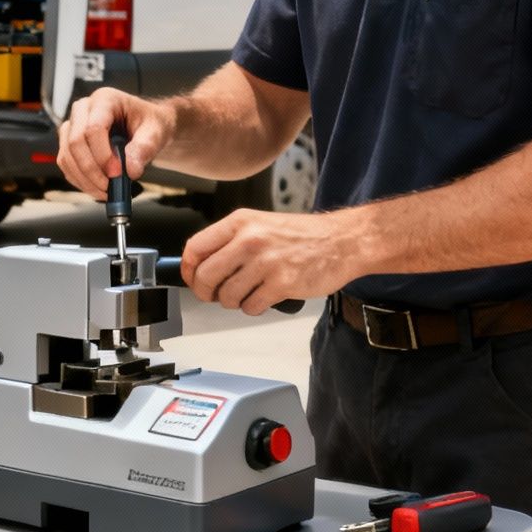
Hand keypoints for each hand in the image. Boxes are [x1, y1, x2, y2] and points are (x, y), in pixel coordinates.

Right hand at [56, 88, 173, 197]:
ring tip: (105, 190)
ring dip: (84, 179)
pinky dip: (79, 180)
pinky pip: (66, 164)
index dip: (103, 155)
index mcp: (105, 100)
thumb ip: (145, 148)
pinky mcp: (69, 142)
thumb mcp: (156, 132)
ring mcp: (73, 125)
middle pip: (76, 142)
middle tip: (110, 186)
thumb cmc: (149, 123)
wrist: (145, 126)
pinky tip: (96, 187)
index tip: (117, 173)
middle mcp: (84, 109)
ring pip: (67, 155)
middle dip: (92, 170)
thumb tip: (130, 170)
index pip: (94, 128)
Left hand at [179, 208, 371, 315]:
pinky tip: (264, 298)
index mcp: (240, 222)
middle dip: (206, 292)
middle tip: (216, 294)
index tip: (192, 278)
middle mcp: (249, 240)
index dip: (188, 269)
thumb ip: (232, 241)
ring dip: (234, 302)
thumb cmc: (303, 235)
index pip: (195, 248)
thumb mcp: (262, 224)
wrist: (343, 241)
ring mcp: (265, 262)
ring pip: (226, 296)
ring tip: (248, 293)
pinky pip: (251, 306)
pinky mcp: (281, 283)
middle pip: (205, 276)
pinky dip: (254, 308)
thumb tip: (203, 266)